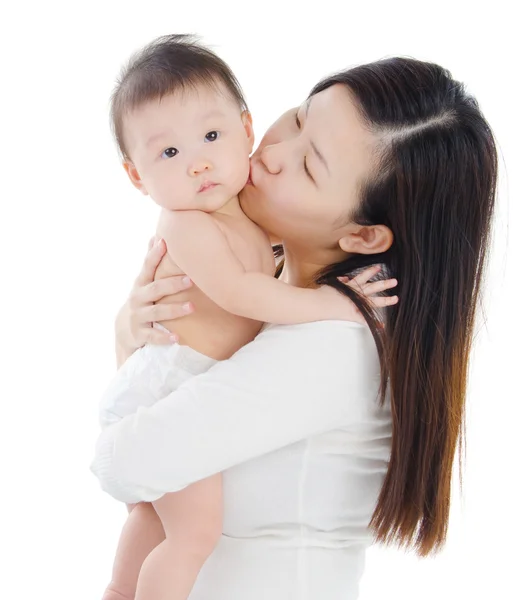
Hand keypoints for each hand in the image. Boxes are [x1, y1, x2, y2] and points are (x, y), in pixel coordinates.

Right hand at [115, 237, 193, 354]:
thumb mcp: (143, 282)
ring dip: (174, 310)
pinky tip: (177, 338)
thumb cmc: (142, 300)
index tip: (164, 243)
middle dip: (173, 284)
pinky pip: (153, 337)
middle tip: (191, 280)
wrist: (124, 329)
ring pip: (157, 312)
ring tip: (192, 307)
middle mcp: (138, 299)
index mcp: (141, 284)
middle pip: (155, 289)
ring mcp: (139, 317)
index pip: (147, 267)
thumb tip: (156, 236)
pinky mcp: (140, 334)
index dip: (154, 254)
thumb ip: (151, 262)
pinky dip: (165, 337)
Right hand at [318, 265, 397, 324]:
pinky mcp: (354, 315)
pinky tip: (382, 326)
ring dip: (385, 300)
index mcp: (349, 286)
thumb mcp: (331, 284)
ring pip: (374, 301)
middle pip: (373, 287)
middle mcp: (355, 293)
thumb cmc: (321, 294)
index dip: (371, 272)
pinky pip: (366, 320)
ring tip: (395, 298)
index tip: (379, 267)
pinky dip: (373, 324)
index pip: (363, 277)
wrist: (318, 304)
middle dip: (384, 284)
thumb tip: (344, 278)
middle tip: (394, 281)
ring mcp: (356, 304)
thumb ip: (340, 281)